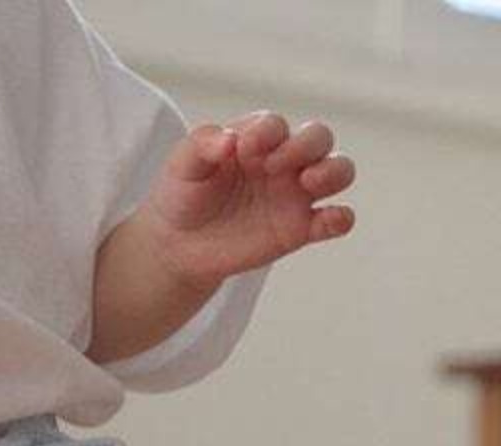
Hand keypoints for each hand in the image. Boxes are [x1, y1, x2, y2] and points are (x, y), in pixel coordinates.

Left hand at [137, 111, 356, 292]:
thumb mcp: (182, 164)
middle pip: (319, 138)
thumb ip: (202, 144)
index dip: (266, 132)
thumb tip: (228, 141)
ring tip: (309, 182)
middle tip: (274, 165)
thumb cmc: (184, 194)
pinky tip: (331, 220)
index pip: (275, 125)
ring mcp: (295, 194)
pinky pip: (335, 220)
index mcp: (257, 138)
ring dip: (333, 172)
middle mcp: (284, 161)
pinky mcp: (299, 229)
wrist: (180, 243)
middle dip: (306, 145)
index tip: (243, 150)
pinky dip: (341, 218)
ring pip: (338, 172)